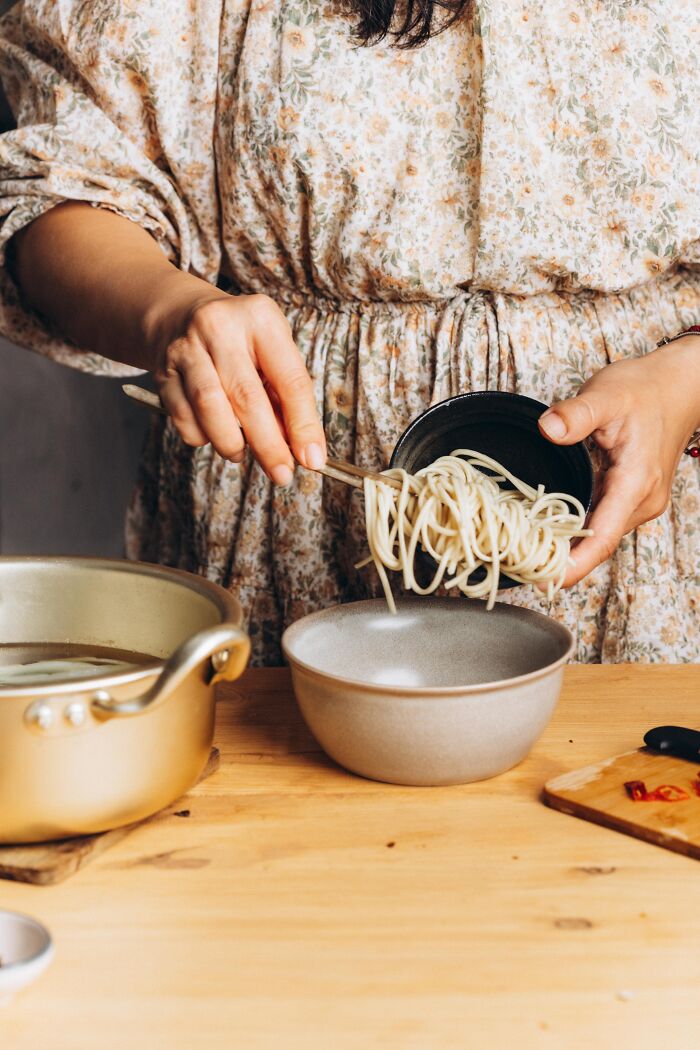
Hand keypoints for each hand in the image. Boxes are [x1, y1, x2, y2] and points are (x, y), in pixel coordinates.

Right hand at [150, 286, 325, 484]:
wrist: (178, 314)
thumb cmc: (240, 340)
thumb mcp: (271, 351)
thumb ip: (284, 395)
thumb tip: (300, 448)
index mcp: (261, 319)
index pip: (290, 380)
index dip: (303, 425)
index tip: (312, 458)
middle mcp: (221, 328)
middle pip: (248, 398)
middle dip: (269, 445)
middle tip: (282, 474)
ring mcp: (187, 348)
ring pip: (210, 408)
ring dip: (230, 443)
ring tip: (240, 454)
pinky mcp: (162, 372)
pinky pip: (182, 417)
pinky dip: (201, 436)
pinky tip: (212, 434)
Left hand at [538, 337, 699, 586]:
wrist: (680, 385)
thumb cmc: (645, 389)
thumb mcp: (606, 395)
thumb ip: (576, 414)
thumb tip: (547, 428)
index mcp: (636, 482)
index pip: (603, 538)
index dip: (574, 565)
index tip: (545, 580)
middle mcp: (642, 500)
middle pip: (600, 543)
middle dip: (563, 560)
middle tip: (517, 564)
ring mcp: (641, 501)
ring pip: (602, 535)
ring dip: (570, 547)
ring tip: (527, 552)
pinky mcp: (635, 496)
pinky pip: (604, 522)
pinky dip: (579, 531)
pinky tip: (551, 531)